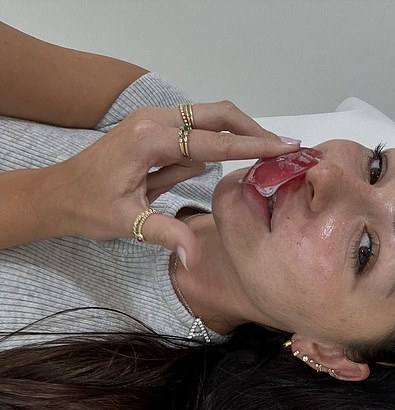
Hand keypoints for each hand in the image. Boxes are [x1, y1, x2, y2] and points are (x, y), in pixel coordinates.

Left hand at [50, 101, 298, 266]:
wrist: (57, 193)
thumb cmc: (88, 207)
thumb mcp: (129, 223)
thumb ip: (168, 234)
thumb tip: (195, 258)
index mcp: (149, 140)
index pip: (213, 142)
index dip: (251, 146)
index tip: (284, 147)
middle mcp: (154, 120)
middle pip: (217, 114)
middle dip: (250, 130)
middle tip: (282, 148)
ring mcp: (154, 119)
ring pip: (208, 119)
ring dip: (229, 139)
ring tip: (244, 164)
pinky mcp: (155, 126)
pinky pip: (193, 131)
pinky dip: (207, 146)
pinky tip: (190, 172)